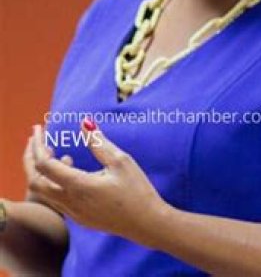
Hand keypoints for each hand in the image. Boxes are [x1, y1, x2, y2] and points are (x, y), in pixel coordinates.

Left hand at [29, 121, 167, 244]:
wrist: (145, 222)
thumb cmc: (136, 190)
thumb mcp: (120, 161)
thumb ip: (99, 143)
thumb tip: (85, 124)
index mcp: (78, 186)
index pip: (44, 165)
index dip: (38, 145)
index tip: (39, 129)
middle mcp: (69, 202)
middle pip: (34, 181)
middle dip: (30, 158)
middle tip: (36, 139)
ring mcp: (72, 212)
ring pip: (42, 192)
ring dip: (41, 170)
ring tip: (53, 150)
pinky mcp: (78, 217)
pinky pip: (55, 198)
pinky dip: (53, 181)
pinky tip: (70, 168)